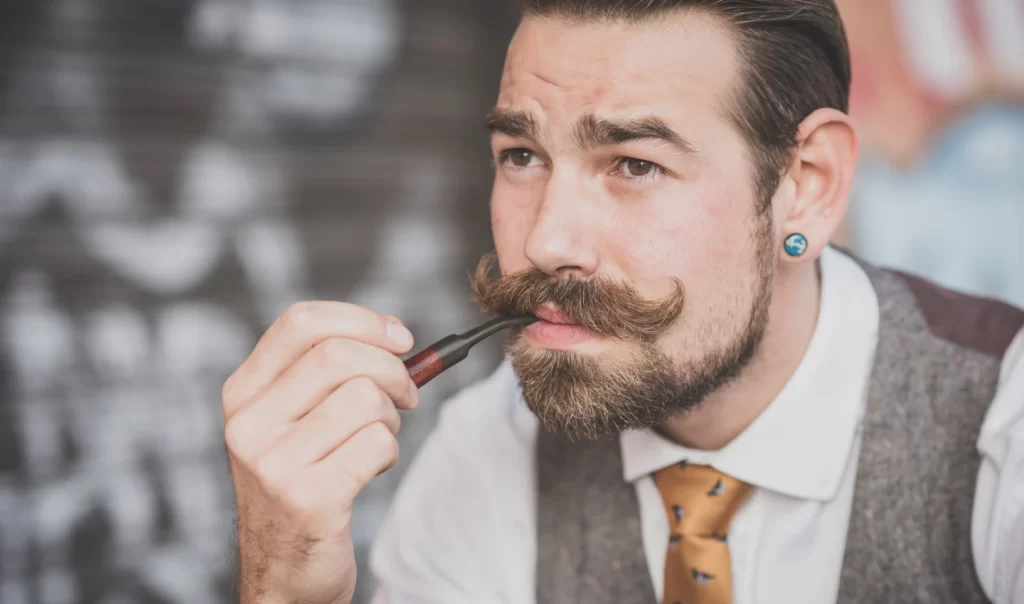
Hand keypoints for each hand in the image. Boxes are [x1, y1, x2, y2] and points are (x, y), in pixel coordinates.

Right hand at [222, 302, 417, 603]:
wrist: (283, 572)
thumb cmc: (301, 484)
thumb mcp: (292, 423)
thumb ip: (327, 376)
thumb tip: (396, 338)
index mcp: (243, 394)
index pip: (301, 323)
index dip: (362, 320)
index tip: (400, 338)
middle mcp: (248, 424)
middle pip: (339, 355)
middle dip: (392, 369)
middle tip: (407, 393)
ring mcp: (273, 463)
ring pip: (365, 398)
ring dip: (390, 418)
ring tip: (375, 439)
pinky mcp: (307, 499)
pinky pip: (376, 444)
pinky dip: (388, 452)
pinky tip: (370, 469)